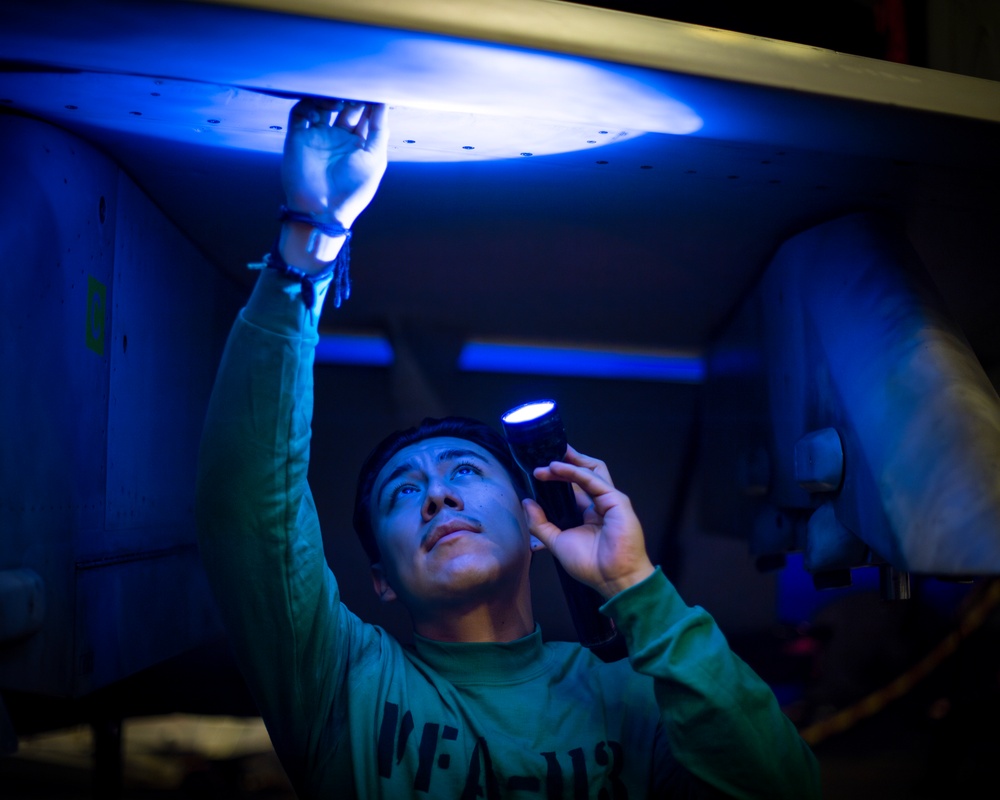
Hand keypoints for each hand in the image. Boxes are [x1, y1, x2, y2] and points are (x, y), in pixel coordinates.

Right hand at [281, 98, 387, 228]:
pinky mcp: (298, 138)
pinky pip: (300, 113)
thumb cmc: (352, 190)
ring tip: (338, 97)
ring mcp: (317, 137)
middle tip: (356, 86)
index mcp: (358, 146)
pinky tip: (319, 108)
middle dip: (352, 95)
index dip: (370, 102)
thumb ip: (379, 130)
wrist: (322, 210)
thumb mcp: (374, 160)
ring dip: (329, 97)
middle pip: (345, 107)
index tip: (375, 88)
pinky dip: (308, 104)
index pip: (365, 116)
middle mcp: (338, 139)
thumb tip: (383, 103)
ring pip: (322, 106)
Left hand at [523, 446, 654, 599]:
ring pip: (590, 471)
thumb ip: (541, 523)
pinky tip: (556, 468)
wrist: (612, 579)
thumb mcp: (557, 542)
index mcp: (589, 513)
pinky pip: (593, 480)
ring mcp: (610, 500)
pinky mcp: (617, 500)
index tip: (537, 473)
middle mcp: (600, 503)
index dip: (557, 477)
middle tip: (542, 455)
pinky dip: (573, 472)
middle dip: (565, 462)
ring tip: (548, 459)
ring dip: (569, 462)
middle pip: (584, 473)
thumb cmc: (590, 565)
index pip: (574, 487)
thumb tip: (526, 502)